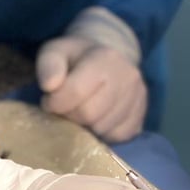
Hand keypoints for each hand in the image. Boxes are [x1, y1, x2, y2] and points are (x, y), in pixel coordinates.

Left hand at [37, 7, 146, 141]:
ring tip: (79, 113)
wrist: (108, 64)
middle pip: (89, 114)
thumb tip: (50, 86)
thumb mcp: (56, 52)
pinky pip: (116, 137)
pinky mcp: (140, 118)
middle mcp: (128, 77)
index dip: (54, 102)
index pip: (75, 91)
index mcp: (106, 57)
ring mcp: (138, 99)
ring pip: (102, 129)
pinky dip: (101, 134)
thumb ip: (49, 64)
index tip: (49, 100)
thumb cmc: (76, 60)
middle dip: (69, 116)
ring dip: (84, 126)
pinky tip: (95, 120)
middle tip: (64, 109)